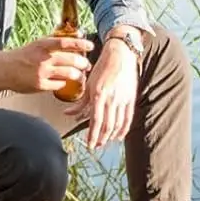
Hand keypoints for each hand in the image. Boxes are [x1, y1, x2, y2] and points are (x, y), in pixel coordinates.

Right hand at [0, 36, 93, 95]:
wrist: (5, 69)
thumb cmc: (23, 56)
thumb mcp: (37, 44)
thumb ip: (55, 41)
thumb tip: (76, 33)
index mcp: (43, 45)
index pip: (66, 42)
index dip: (80, 43)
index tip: (90, 45)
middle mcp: (43, 58)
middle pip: (71, 60)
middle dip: (83, 63)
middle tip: (87, 65)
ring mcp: (42, 73)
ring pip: (69, 74)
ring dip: (78, 75)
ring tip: (79, 75)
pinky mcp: (40, 86)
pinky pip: (59, 85)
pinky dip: (64, 83)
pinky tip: (64, 82)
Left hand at [63, 38, 137, 152]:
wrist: (120, 55)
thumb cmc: (102, 67)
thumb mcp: (89, 84)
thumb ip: (81, 102)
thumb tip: (69, 114)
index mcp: (99, 95)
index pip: (95, 121)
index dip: (92, 135)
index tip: (89, 145)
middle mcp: (111, 99)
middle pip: (107, 125)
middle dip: (101, 138)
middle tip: (96, 146)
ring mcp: (122, 99)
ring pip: (117, 123)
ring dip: (111, 135)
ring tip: (105, 142)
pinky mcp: (131, 98)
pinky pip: (128, 118)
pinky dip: (124, 129)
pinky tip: (119, 136)